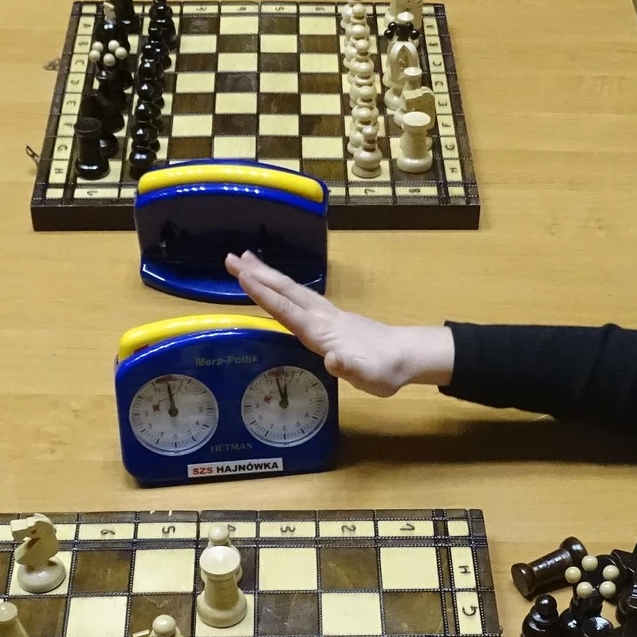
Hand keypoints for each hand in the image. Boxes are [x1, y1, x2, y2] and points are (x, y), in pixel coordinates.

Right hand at [226, 251, 454, 395]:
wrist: (407, 356)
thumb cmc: (385, 371)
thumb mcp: (368, 377)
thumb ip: (349, 368)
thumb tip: (331, 359)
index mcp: (323, 332)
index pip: (289, 310)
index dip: (265, 295)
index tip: (242, 277)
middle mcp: (322, 318)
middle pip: (286, 292)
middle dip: (257, 276)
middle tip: (229, 259)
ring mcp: (327, 315)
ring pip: (292, 290)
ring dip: (267, 275)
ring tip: (244, 261)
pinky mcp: (331, 317)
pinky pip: (299, 296)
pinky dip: (282, 286)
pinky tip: (275, 285)